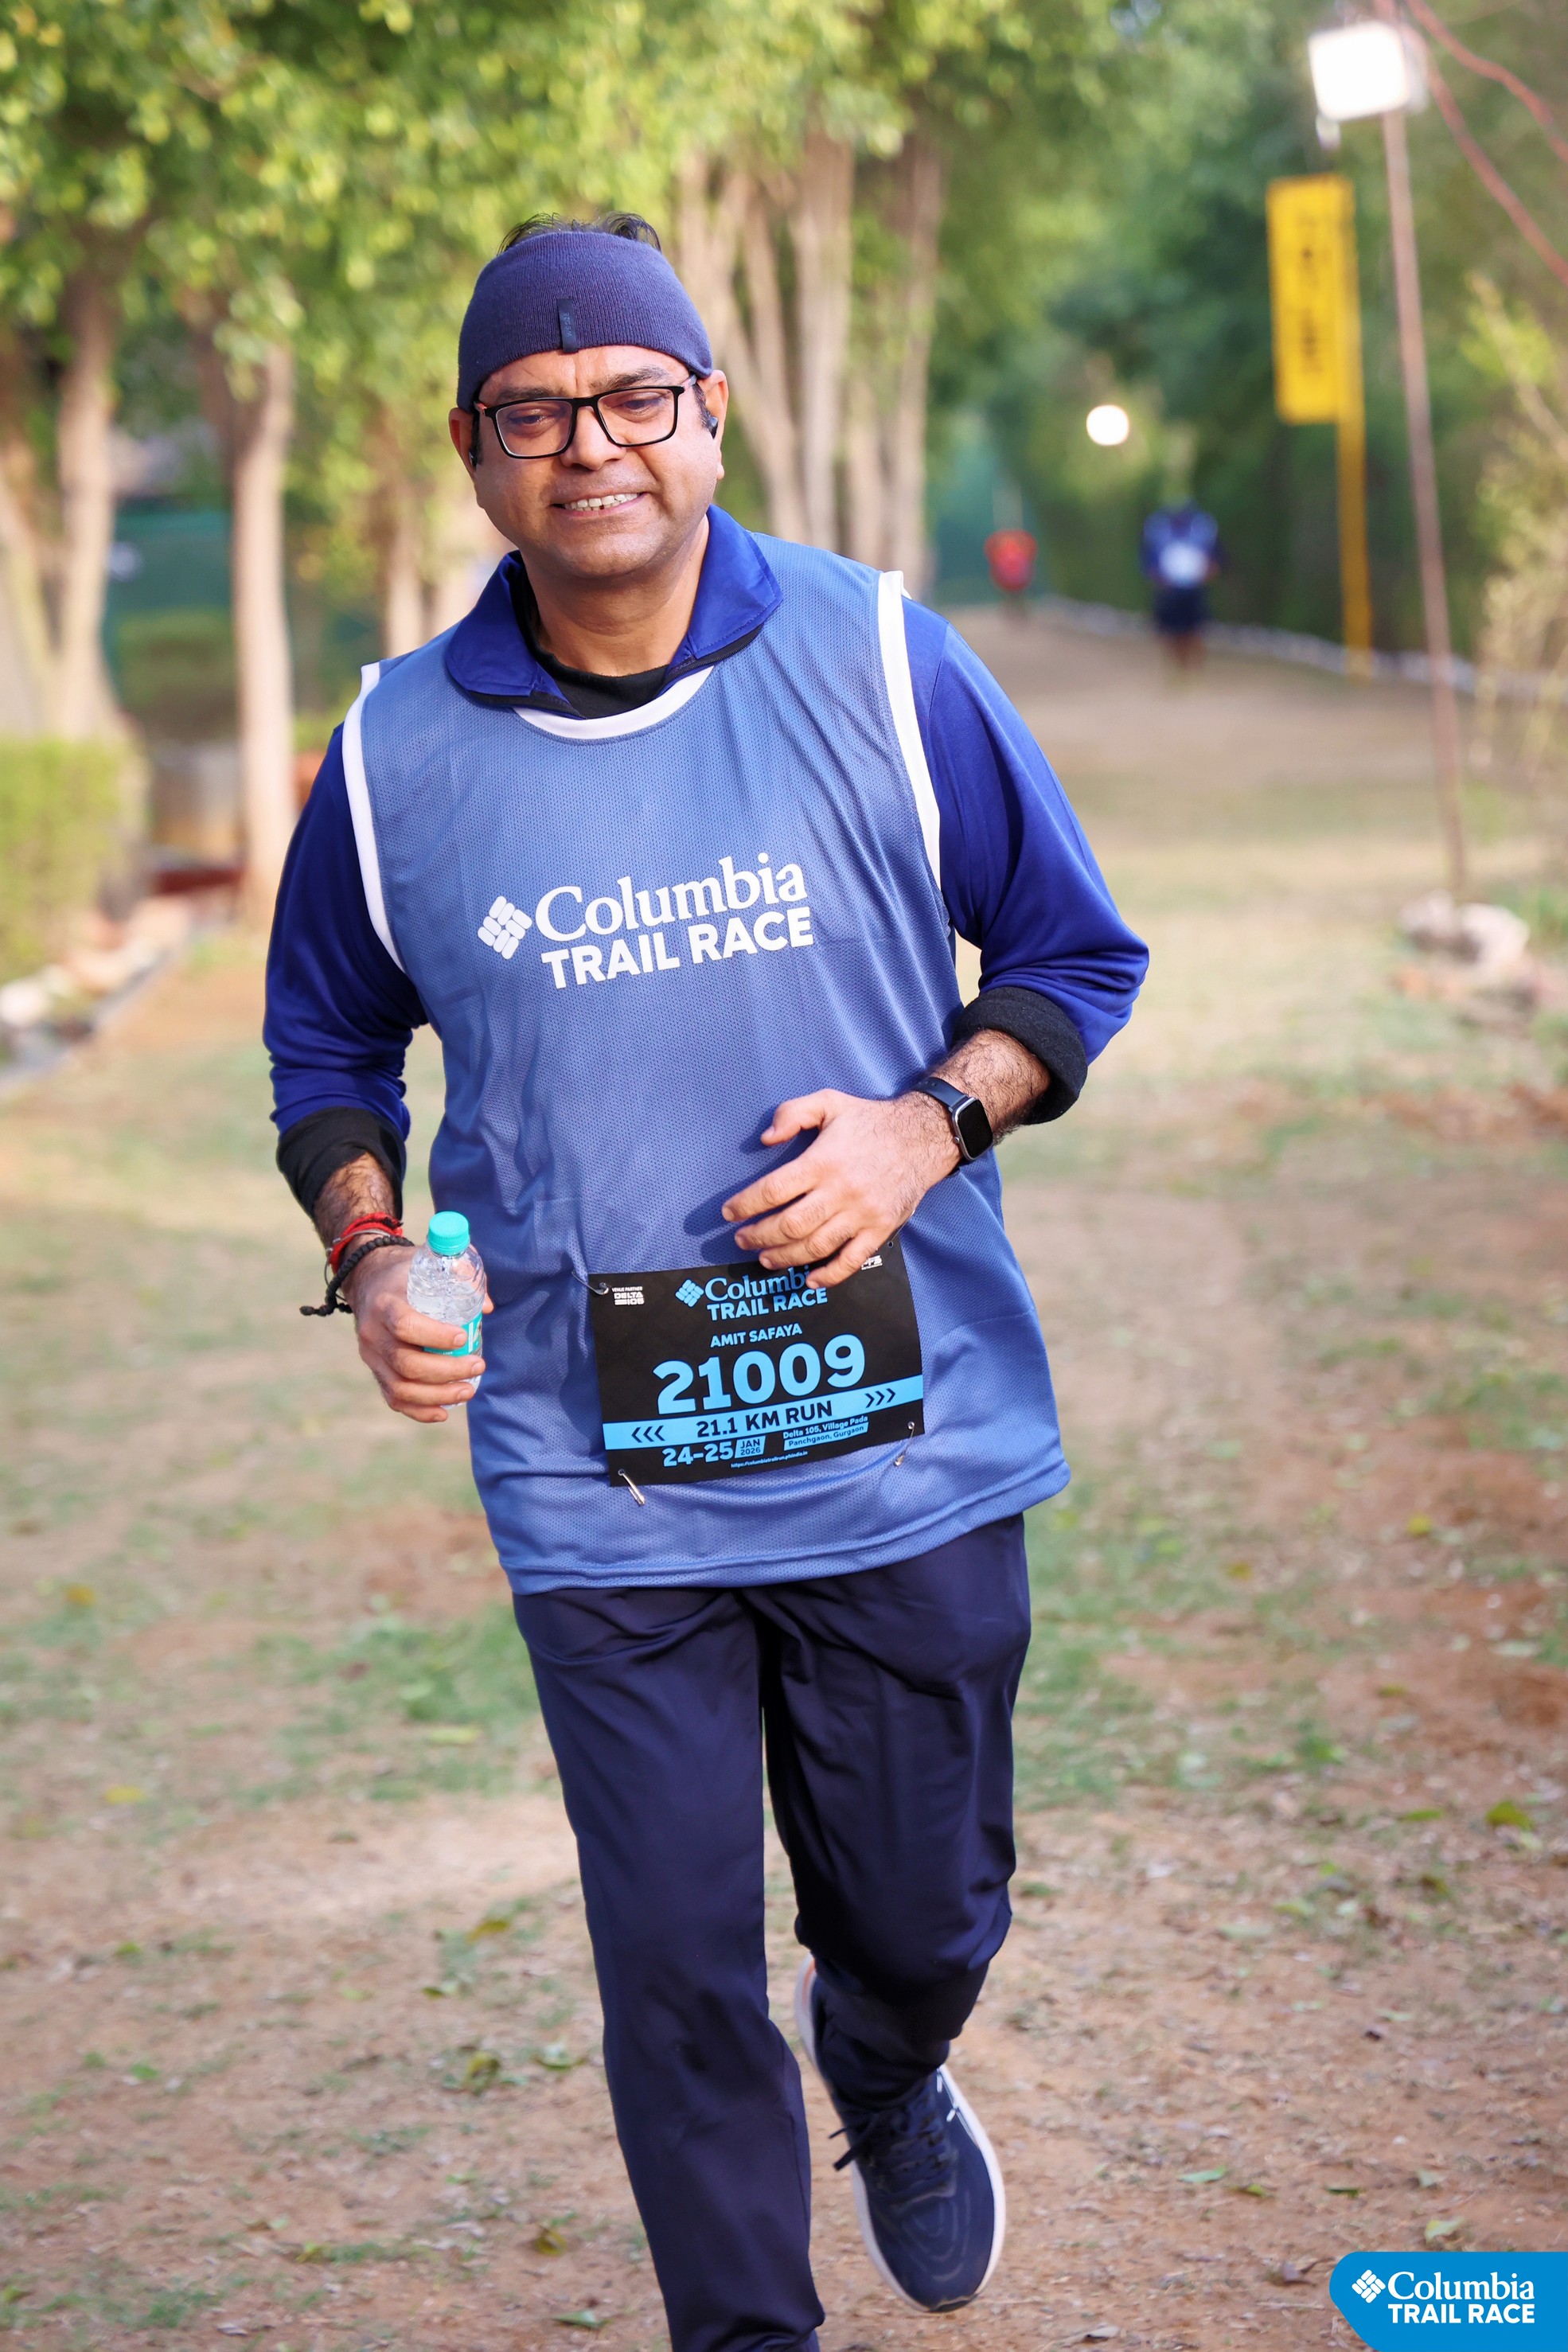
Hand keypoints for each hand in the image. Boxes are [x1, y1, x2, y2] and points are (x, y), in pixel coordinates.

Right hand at [343, 1246, 491, 1424]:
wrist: (369, 1280)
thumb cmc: (407, 1273)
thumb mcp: (430, 1263)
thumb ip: (461, 1275)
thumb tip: (485, 1307)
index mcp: (385, 1303)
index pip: (405, 1325)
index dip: (436, 1336)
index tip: (464, 1337)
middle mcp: (373, 1333)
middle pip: (406, 1363)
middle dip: (447, 1370)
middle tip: (477, 1366)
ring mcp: (371, 1356)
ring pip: (400, 1387)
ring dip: (438, 1395)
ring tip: (468, 1390)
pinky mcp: (375, 1371)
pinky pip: (393, 1398)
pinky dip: (419, 1411)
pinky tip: (443, 1412)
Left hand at [721, 1090, 957, 1288]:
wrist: (923, 1137)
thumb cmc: (870, 1121)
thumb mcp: (829, 1102)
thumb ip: (792, 1113)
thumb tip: (765, 1140)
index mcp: (824, 1161)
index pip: (774, 1190)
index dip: (746, 1205)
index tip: (729, 1213)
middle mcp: (841, 1191)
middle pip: (790, 1225)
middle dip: (759, 1236)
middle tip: (741, 1240)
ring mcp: (862, 1214)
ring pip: (815, 1246)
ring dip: (784, 1257)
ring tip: (765, 1258)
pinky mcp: (881, 1229)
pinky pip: (851, 1260)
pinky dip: (828, 1275)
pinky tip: (808, 1280)